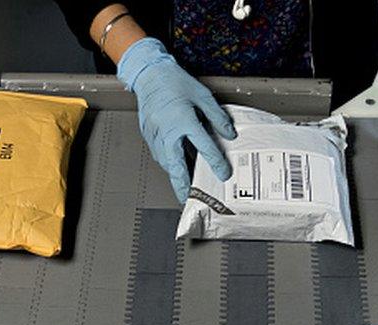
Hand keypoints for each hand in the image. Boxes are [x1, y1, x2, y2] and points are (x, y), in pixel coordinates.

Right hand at [117, 38, 236, 202]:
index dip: (216, 162)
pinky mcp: (148, 134)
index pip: (203, 147)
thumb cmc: (175, 82)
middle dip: (183, 184)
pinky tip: (176, 166)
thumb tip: (229, 134)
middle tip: (190, 198)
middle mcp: (167, 131)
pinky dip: (168, 163)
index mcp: (183, 120)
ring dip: (176, 175)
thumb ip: (217, 117)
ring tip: (185, 186)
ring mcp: (155, 134)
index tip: (223, 174)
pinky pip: (159, 154)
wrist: (149, 74)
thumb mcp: (202, 96)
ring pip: (166, 162)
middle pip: (176, 165)